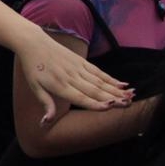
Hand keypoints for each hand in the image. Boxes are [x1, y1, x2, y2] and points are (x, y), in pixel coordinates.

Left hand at [13, 24, 132, 123]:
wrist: (33, 43)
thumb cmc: (33, 68)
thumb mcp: (34, 87)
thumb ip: (45, 104)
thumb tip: (46, 123)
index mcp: (59, 85)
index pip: (80, 97)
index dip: (95, 103)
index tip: (110, 107)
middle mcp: (71, 77)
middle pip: (95, 90)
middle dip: (112, 98)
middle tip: (128, 105)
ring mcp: (77, 68)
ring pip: (100, 81)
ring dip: (116, 89)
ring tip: (131, 96)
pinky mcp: (81, 61)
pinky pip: (98, 72)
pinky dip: (111, 78)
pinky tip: (122, 84)